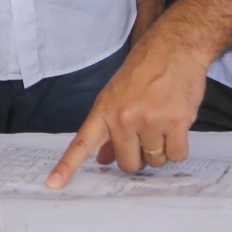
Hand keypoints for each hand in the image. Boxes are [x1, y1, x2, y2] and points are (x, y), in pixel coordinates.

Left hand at [47, 30, 209, 186]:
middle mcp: (123, 117)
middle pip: (128, 163)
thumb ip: (109, 129)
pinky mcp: (175, 122)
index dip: (67, 167)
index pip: (82, 144)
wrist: (174, 46)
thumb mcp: (116, 95)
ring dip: (161, 150)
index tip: (53, 184)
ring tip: (163, 122)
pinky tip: (177, 125)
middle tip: (146, 135)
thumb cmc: (145, 69)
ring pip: (155, 160)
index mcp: (104, 110)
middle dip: (138, 157)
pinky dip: (178, 147)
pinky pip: (176, 155)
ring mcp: (149, 121)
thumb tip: (104, 160)